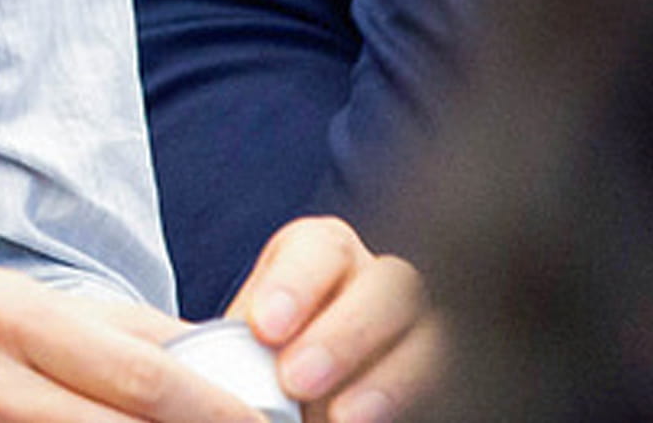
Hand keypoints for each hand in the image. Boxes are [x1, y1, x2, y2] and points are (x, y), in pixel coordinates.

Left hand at [221, 217, 438, 422]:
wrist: (287, 403)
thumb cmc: (256, 378)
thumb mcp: (241, 355)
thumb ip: (232, 350)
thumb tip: (202, 368)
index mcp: (323, 259)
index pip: (321, 247)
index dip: (296, 283)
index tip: (263, 329)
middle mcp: (380, 285)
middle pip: (391, 284)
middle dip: (345, 332)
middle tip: (297, 380)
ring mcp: (420, 331)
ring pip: (432, 334)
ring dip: (391, 377)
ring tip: (344, 419)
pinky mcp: (442, 377)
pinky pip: (451, 380)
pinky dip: (415, 400)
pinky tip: (377, 422)